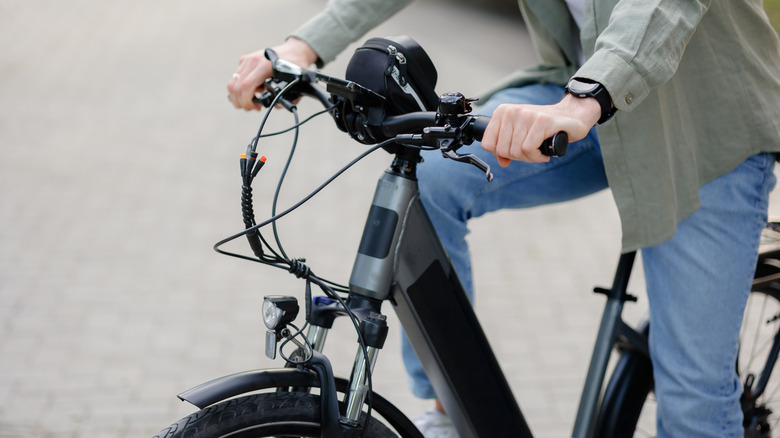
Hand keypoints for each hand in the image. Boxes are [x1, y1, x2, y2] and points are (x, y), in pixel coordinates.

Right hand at [227, 37, 317, 110]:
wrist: (294, 50)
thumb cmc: (296, 64)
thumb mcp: (295, 81)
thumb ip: (289, 96)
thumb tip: (277, 106)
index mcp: (264, 65)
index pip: (246, 86)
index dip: (246, 101)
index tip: (255, 107)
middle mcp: (253, 61)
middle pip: (235, 86)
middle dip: (241, 102)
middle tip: (251, 107)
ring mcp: (247, 59)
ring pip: (232, 83)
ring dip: (238, 96)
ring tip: (250, 101)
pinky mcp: (245, 60)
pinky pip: (235, 78)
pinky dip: (239, 88)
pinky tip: (251, 91)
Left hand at [481, 94, 600, 166]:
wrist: (573, 115)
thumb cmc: (544, 127)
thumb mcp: (520, 134)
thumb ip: (506, 147)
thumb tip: (501, 162)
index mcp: (503, 112)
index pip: (488, 144)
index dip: (501, 154)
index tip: (514, 152)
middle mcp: (513, 111)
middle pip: (503, 150)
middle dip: (518, 157)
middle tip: (531, 152)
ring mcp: (527, 115)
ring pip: (516, 151)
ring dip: (530, 158)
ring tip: (539, 151)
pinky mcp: (542, 121)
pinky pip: (529, 149)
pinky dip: (537, 157)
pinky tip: (544, 153)